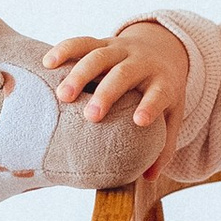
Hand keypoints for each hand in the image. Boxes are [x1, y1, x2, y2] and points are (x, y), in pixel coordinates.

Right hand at [46, 23, 188, 134]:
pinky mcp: (102, 42)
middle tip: (92, 115)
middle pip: (124, 74)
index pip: (159, 94)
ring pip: (99, 56)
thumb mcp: (172, 114)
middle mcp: (141, 63)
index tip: (138, 121)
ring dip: (80, 74)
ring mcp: (120, 51)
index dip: (150, 106)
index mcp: (162, 82)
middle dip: (107, 93)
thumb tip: (149, 177)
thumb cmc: (163, 90)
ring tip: (62, 96)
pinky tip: (48, 62)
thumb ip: (164, 145)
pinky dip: (65, 50)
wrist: (163, 48)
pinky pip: (82, 42)